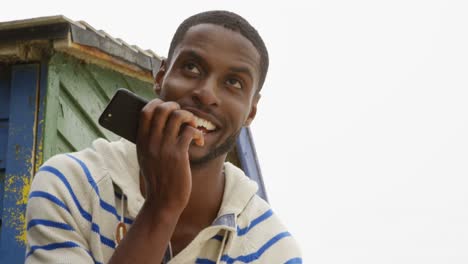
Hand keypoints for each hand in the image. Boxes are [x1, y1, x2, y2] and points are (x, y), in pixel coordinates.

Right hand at [136, 99, 203, 214]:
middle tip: (182, 115)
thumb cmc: (158, 179)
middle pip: (162, 109)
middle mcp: (151, 142)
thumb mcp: (146, 158)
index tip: (166, 107)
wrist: (163, 201)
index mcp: (141, 141)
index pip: (145, 112)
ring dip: (189, 116)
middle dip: (175, 106)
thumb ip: (149, 141)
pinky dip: (197, 133)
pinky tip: (199, 141)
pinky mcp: (179, 154)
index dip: (157, 103)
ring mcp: (165, 147)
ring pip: (178, 116)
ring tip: (192, 125)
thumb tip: (161, 122)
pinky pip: (190, 131)